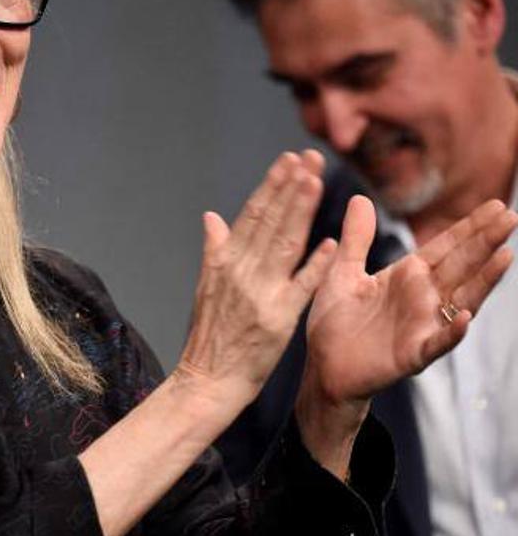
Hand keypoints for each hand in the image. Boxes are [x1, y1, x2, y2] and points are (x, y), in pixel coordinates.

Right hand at [176, 150, 333, 411]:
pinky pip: (300, 287)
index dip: (272, 185)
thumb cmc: (210, 334)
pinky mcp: (278, 319)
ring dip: (301, 210)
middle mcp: (241, 271)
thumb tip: (211, 215)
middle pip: (270, 221)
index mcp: (224, 261)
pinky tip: (329, 242)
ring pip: (284, 243)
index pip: (252, 213)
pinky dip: (314, 264)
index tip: (288, 159)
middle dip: (291, 186)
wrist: (207, 379)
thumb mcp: (205, 286)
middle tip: (310, 157)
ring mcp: (259, 293)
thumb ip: (214, 249)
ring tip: (316, 180)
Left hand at [297, 196, 515, 474]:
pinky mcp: (412, 354)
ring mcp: (422, 326)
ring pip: (461, 299)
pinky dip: (452, 331)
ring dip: (484, 280)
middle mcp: (422, 298)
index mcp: (407, 276)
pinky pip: (437, 342)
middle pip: (460, 266)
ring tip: (505, 256)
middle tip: (511, 216)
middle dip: (484, 242)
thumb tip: (360, 198)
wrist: (323, 366)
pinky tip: (465, 317)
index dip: (468, 227)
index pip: (445, 247)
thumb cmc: (336, 321)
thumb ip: (357, 238)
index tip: (495, 204)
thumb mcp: (343, 271)